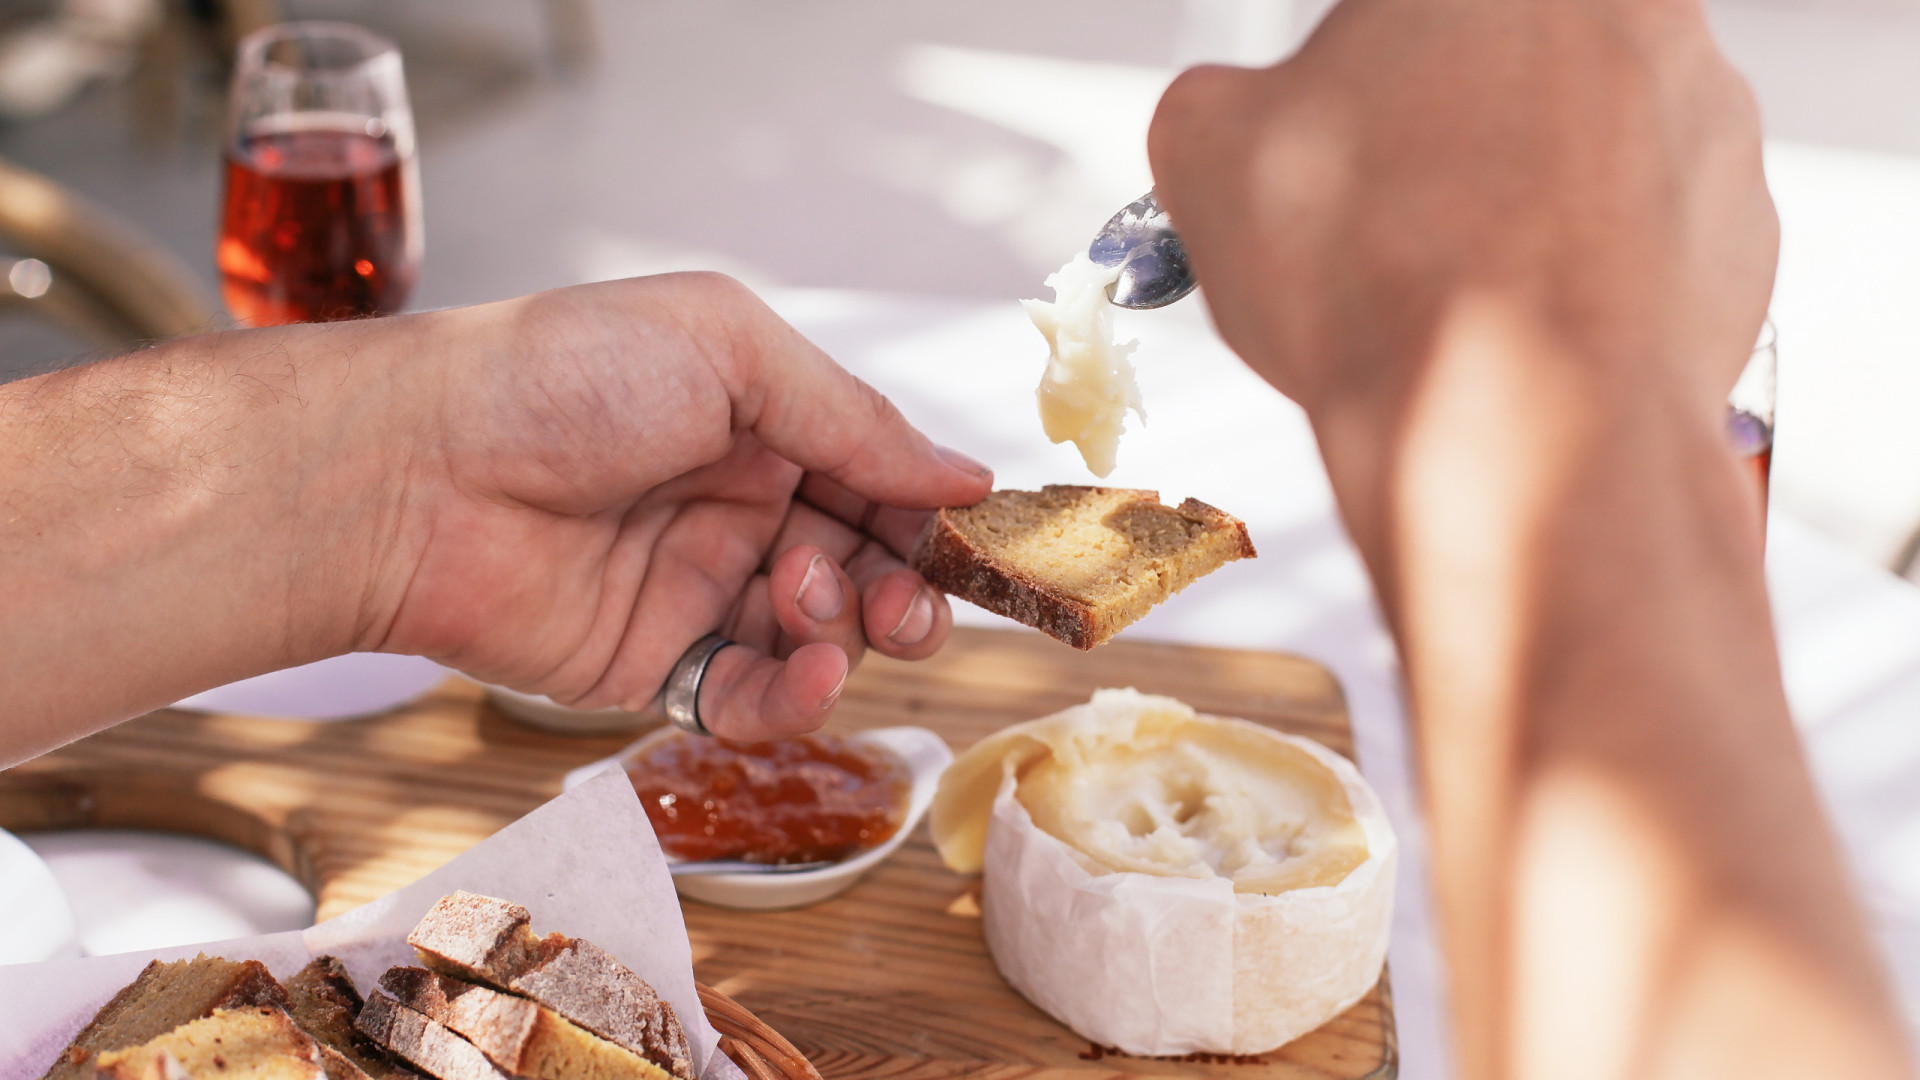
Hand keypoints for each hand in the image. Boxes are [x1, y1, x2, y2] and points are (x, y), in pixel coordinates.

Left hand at [367, 273, 991, 739]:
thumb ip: (850, 417)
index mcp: (759, 417)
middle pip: (866, 563)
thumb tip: (961, 475)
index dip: (934, 512)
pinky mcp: (653, 663)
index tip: (981, 543)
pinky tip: (801, 669)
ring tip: (819, 606)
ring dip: (850, 633)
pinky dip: (793, 696)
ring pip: (822, 636)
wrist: (413, 472)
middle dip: (906, 585)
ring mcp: (697, 585)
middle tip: (910, 599)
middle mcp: (738, 502)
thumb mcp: (727, 351)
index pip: (880, 474)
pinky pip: (751, 696)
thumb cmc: (556, 377)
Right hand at [1148, 0, 1776, 422]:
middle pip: (1500, 57)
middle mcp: (1625, 4)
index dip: (1351, 77)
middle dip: (1438, 127)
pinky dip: (1586, 265)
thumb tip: (1234, 121)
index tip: (1325, 127)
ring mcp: (1706, 109)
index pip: (1394, 12)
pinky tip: (1519, 323)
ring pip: (1580, 136)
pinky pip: (1646, 224)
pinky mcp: (1744, 219)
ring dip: (1515, 192)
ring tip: (1444, 290)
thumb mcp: (1204, 149)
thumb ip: (1219, 99)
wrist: (1513, 425)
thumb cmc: (1370, 275)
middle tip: (1375, 217)